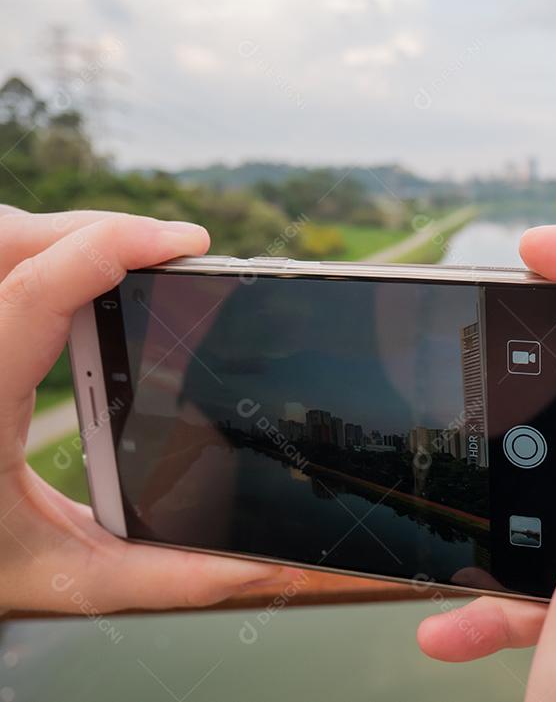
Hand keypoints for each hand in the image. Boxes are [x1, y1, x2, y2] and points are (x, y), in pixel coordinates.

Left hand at [0, 205, 292, 614]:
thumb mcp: (73, 580)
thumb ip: (175, 576)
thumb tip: (274, 564)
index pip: (35, 292)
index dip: (111, 247)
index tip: (187, 242)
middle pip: (12, 242)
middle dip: (94, 230)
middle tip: (167, 251)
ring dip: (62, 236)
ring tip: (128, 261)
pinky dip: (38, 254)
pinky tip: (78, 282)